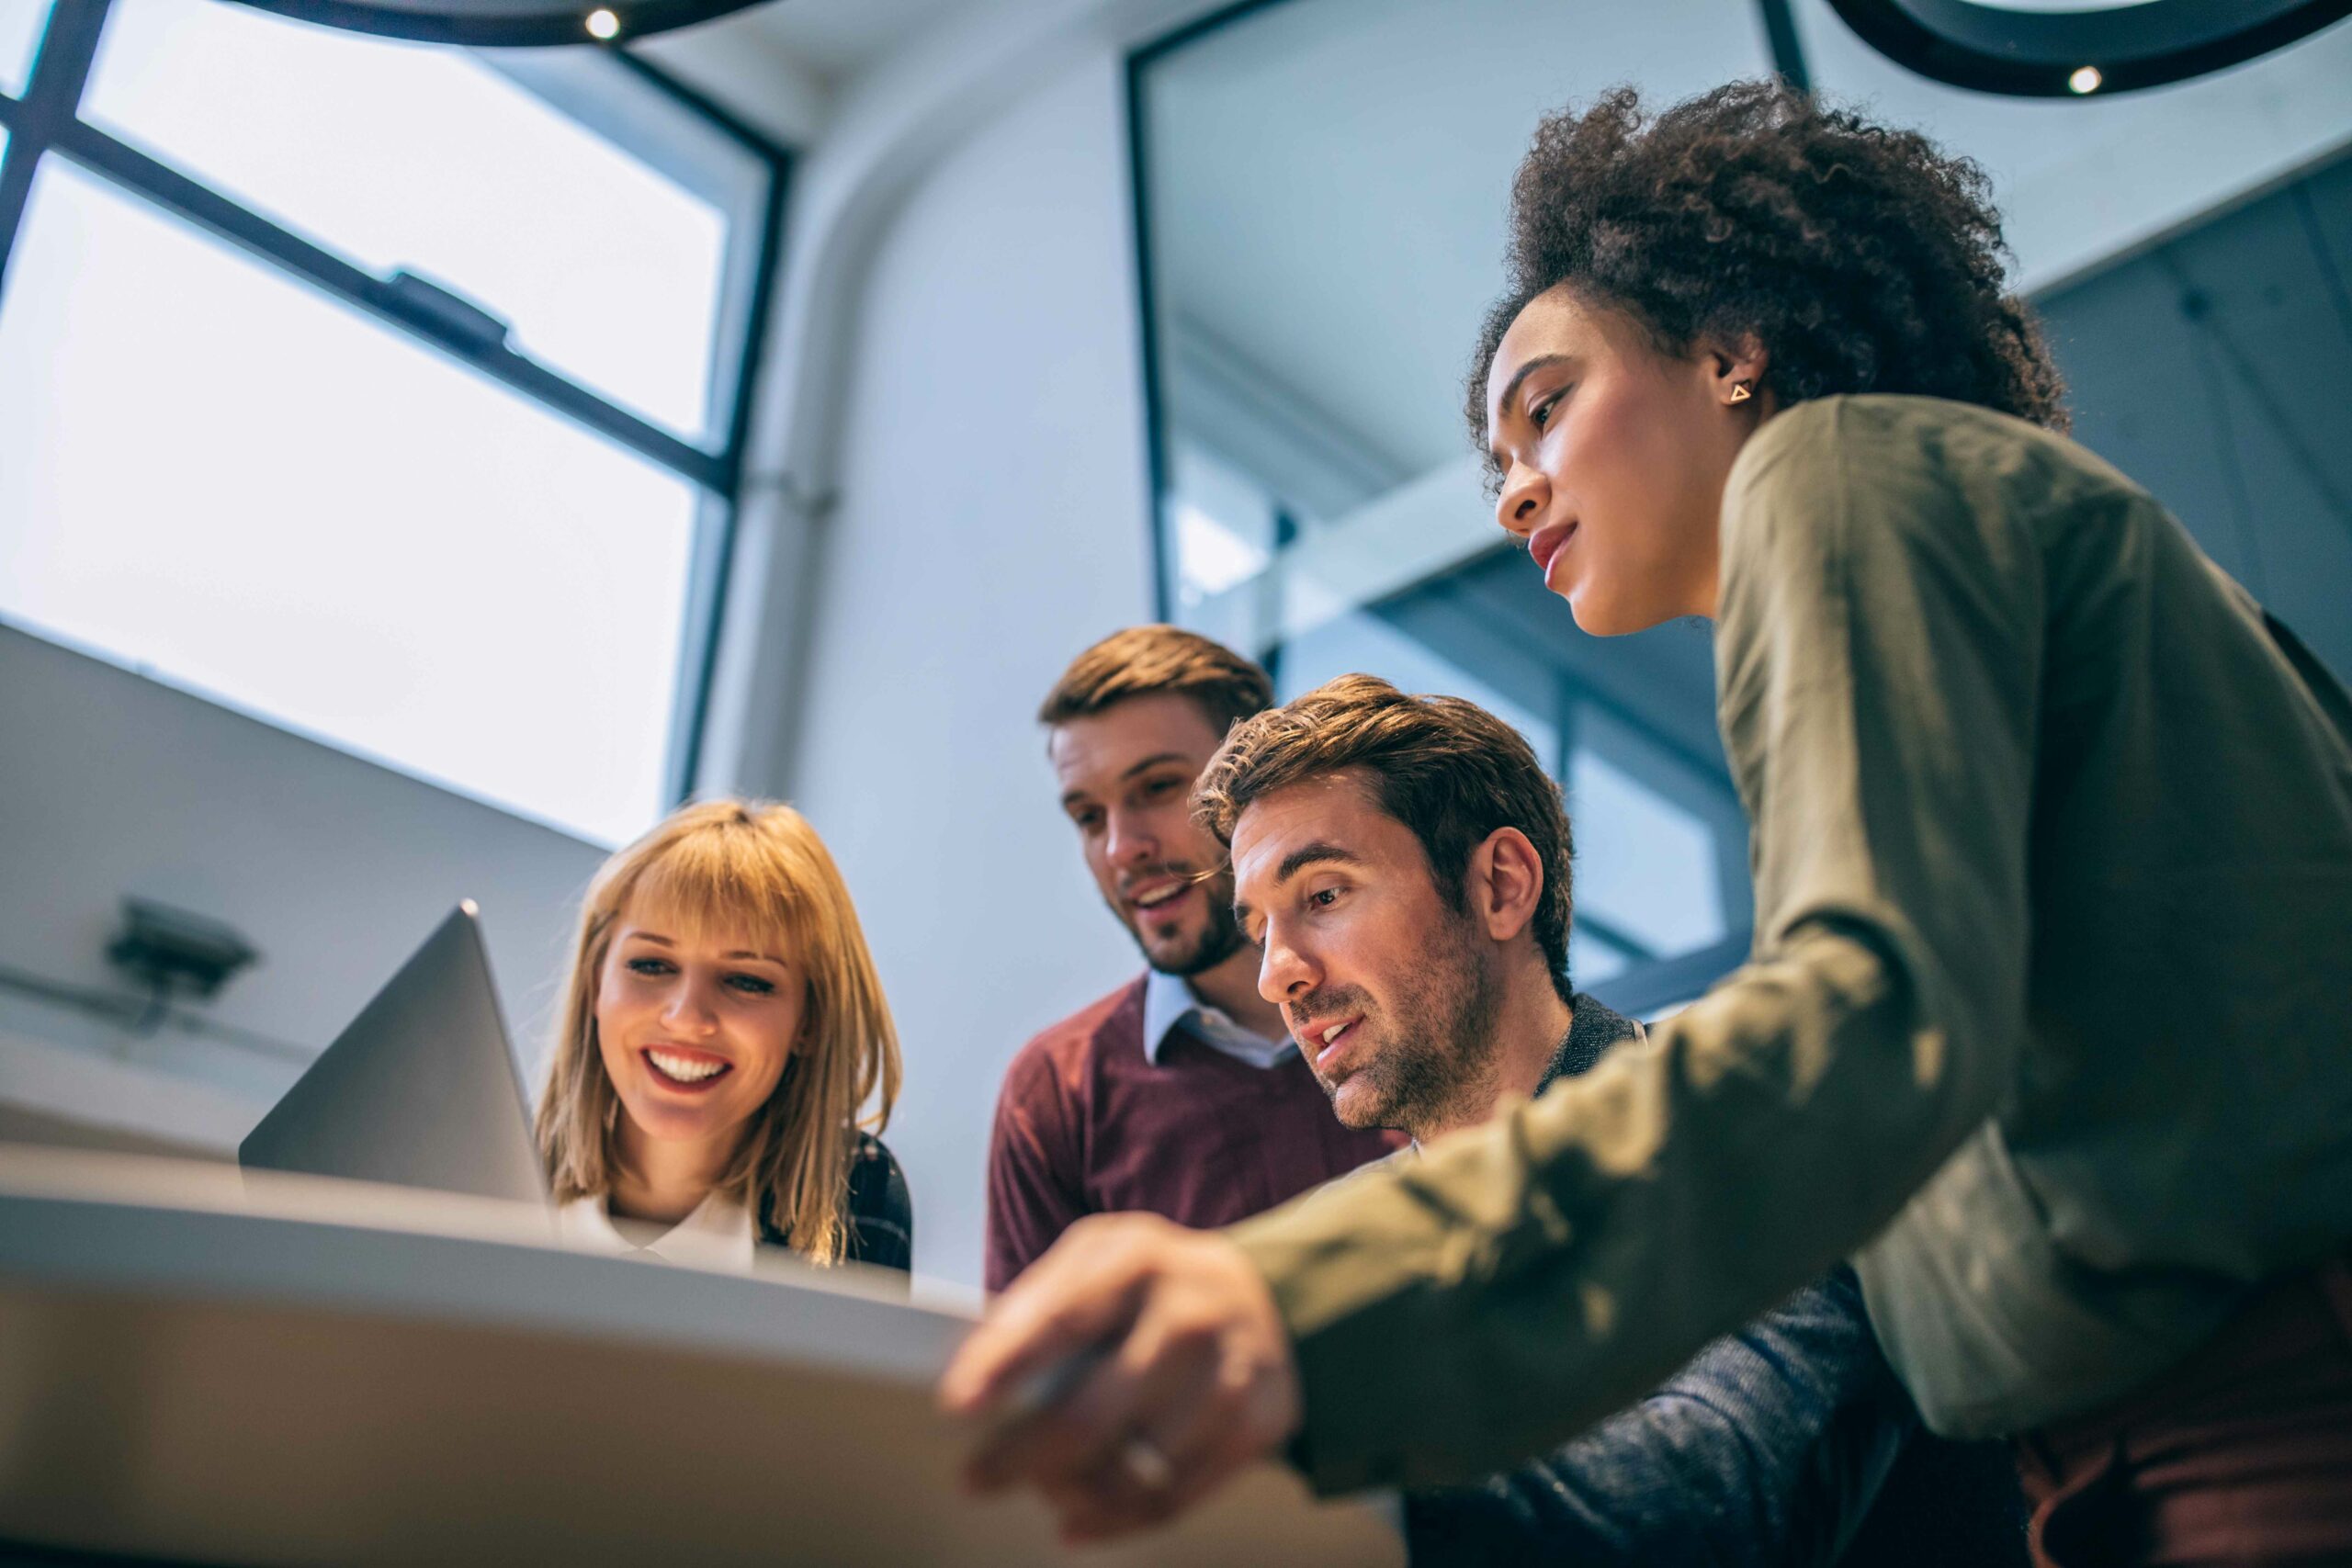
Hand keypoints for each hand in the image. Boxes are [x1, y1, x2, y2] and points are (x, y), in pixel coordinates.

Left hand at [938, 1213, 1303, 1543]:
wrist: (1259, 1295)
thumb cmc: (1148, 1283)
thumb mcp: (1098, 1258)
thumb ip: (1041, 1304)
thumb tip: (975, 1374)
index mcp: (1139, 1258)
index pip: (1062, 1319)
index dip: (1006, 1363)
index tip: (956, 1404)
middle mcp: (1191, 1313)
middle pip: (1091, 1414)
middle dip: (1020, 1456)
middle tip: (976, 1478)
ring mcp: (1230, 1373)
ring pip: (1129, 1472)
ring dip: (1068, 1491)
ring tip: (1042, 1484)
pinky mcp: (1258, 1423)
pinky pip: (1170, 1498)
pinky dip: (1113, 1520)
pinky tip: (1080, 1516)